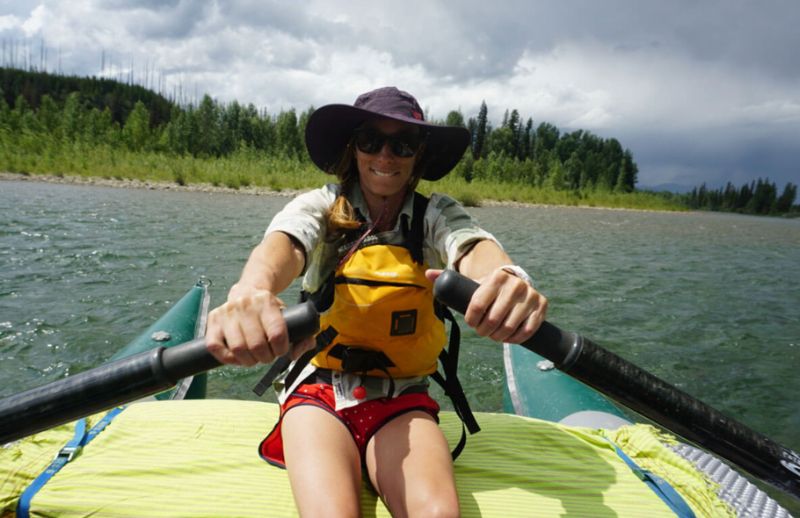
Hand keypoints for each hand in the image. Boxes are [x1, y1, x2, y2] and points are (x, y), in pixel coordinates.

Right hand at [205, 286, 314, 366]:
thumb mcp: (289, 317)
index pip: (277, 333)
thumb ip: (303, 337)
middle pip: (256, 345)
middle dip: (265, 357)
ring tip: (253, 357)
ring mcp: (226, 312)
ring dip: (248, 360)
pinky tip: (237, 357)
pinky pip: (215, 347)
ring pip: (237, 348)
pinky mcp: (212, 321)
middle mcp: (244, 304)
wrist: (247, 291)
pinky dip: (227, 358)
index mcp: (266, 301)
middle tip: (267, 356)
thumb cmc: (269, 311)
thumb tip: (294, 355)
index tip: (281, 350)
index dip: (281, 349)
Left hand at [426, 268, 546, 343]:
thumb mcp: (470, 282)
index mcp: (495, 277)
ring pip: (510, 327)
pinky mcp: (542, 305)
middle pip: (493, 319)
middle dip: (484, 331)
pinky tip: (509, 338)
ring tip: (494, 335)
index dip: (472, 320)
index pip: (477, 305)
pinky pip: (528, 330)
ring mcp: (530, 295)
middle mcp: (515, 284)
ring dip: (499, 337)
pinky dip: (516, 339)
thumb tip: (428, 273)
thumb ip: (449, 278)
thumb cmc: (487, 288)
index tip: (472, 323)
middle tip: (483, 332)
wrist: (514, 281)